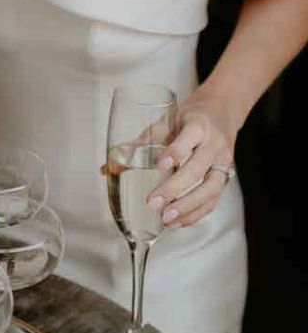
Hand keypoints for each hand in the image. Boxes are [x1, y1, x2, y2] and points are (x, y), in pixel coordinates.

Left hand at [145, 93, 238, 228]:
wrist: (223, 110)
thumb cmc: (188, 118)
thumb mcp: (165, 122)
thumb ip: (139, 144)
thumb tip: (107, 169)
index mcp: (197, 126)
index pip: (188, 139)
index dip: (175, 152)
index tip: (159, 164)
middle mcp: (213, 144)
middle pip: (197, 168)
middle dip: (175, 188)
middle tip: (152, 203)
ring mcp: (223, 162)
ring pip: (211, 187)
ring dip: (188, 206)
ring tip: (166, 219)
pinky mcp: (225, 176)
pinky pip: (214, 198)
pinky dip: (197, 212)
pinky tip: (178, 222)